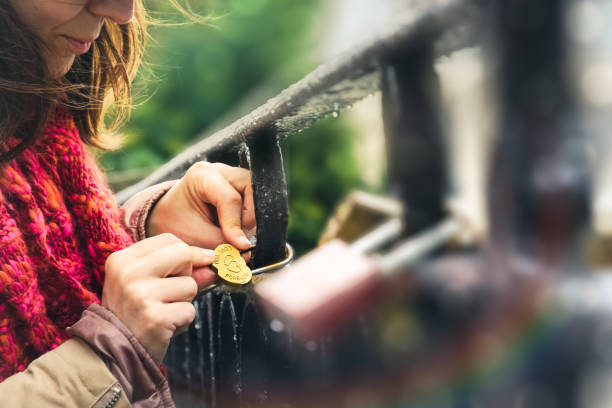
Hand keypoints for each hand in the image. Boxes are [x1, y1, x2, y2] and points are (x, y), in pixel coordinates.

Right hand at [101, 233, 216, 363]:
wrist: (112, 354)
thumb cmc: (134, 314)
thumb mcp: (148, 283)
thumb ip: (180, 268)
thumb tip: (211, 258)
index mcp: (122, 259)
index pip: (168, 240)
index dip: (184, 254)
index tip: (183, 270)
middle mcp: (128, 273)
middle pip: (183, 254)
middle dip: (186, 274)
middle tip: (168, 293)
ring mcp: (140, 295)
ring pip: (190, 285)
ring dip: (184, 302)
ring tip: (162, 312)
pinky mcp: (155, 317)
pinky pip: (190, 311)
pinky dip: (182, 321)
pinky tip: (164, 327)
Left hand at [147, 162, 254, 251]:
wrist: (170, 216)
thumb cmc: (178, 224)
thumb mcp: (195, 237)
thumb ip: (222, 243)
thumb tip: (247, 250)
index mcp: (202, 176)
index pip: (230, 198)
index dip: (236, 225)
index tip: (240, 246)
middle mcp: (221, 170)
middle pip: (251, 192)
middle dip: (248, 219)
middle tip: (237, 238)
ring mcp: (233, 175)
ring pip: (258, 196)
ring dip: (250, 220)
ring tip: (233, 233)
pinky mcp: (241, 184)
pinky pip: (256, 201)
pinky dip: (249, 218)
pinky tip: (236, 226)